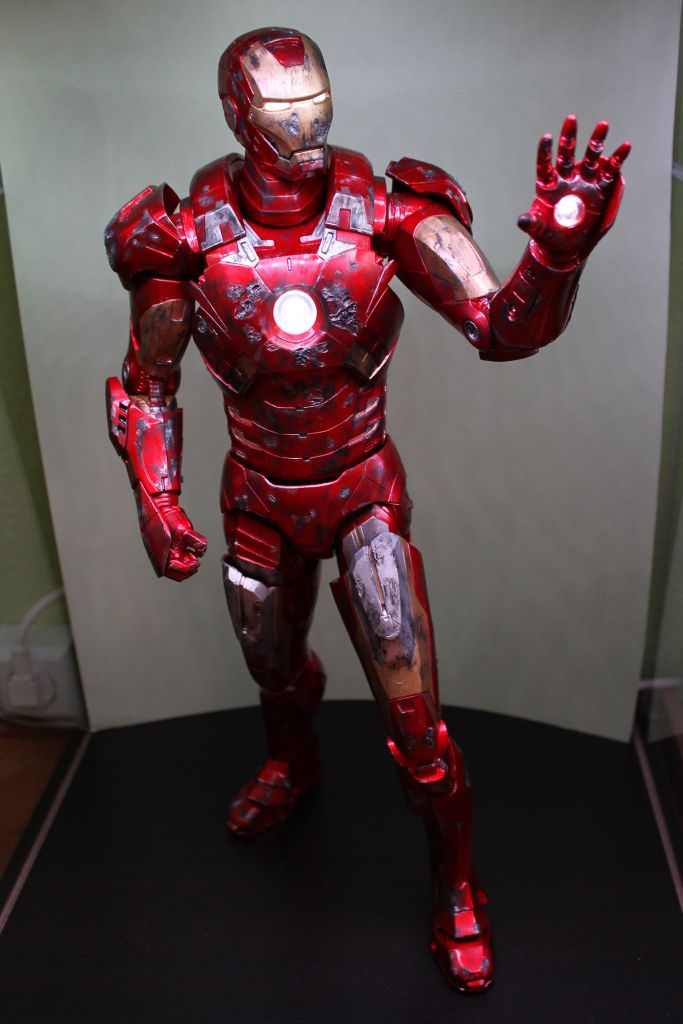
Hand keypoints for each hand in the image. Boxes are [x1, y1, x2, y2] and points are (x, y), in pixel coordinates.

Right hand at [138, 490, 206, 580]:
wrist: (158, 507)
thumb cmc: (167, 518)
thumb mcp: (184, 530)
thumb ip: (195, 541)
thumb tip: (202, 550)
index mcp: (164, 558)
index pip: (180, 572)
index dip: (191, 568)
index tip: (197, 561)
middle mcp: (161, 558)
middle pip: (177, 573)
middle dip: (188, 568)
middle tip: (196, 560)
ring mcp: (161, 554)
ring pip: (174, 568)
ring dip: (185, 564)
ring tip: (191, 554)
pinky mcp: (162, 549)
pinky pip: (171, 560)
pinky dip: (180, 558)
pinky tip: (186, 550)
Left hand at [517, 116, 629, 266]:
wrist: (567, 249)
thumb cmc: (550, 238)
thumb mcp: (541, 232)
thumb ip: (533, 224)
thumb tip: (522, 220)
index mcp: (549, 187)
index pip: (545, 165)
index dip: (545, 152)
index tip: (546, 137)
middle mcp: (566, 180)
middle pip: (567, 154)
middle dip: (569, 137)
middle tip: (571, 119)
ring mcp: (583, 183)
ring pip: (590, 157)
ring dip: (596, 142)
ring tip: (603, 125)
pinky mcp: (599, 190)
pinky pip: (610, 171)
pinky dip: (617, 159)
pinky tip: (625, 146)